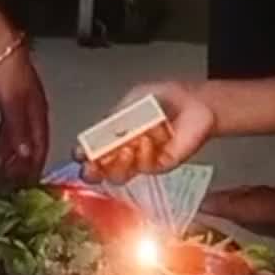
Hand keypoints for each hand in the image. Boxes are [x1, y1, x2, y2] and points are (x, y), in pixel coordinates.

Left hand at [0, 45, 50, 182]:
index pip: (41, 145)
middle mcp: (34, 113)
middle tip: (12, 183)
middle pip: (31, 144)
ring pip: (19, 137)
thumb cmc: (7, 74)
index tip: (29, 184)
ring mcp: (22, 107)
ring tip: (2, 171)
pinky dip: (4, 141)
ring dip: (12, 155)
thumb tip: (27, 155)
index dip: (36, 165)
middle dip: (23, 164)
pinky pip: (9, 128)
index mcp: (39, 113)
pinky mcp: (9, 102)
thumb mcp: (11, 104)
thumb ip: (18, 130)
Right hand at [83, 80, 215, 183]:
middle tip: (93, 163)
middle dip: (94, 170)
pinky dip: (143, 154)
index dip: (84, 155)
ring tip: (123, 148)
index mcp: (113, 135)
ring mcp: (141, 160)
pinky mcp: (159, 165)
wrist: (192, 103)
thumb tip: (97, 132)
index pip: (91, 151)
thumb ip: (114, 117)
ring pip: (119, 176)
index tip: (81, 153)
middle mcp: (125, 150)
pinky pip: (144, 167)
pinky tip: (147, 140)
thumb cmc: (164, 99)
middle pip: (101, 171)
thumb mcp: (132, 101)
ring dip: (118, 163)